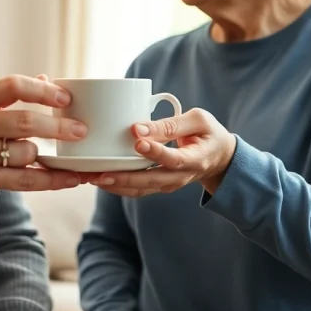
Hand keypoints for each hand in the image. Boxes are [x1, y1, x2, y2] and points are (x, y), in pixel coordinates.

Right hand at [0, 75, 86, 201]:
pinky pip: (25, 180)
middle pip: (25, 121)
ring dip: (45, 155)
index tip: (66, 98)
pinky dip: (52, 180)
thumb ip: (8, 94)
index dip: (44, 90)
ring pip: (26, 152)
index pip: (13, 86)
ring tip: (55, 156)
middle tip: (81, 130)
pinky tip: (70, 178)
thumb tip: (47, 79)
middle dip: (58, 126)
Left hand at [90, 108, 236, 196]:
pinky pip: (137, 190)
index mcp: (196, 158)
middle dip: (124, 178)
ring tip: (92, 177)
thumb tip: (138, 127)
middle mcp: (181, 176)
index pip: (174, 159)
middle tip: (100, 173)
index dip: (155, 152)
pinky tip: (99, 178)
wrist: (218, 157)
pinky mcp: (159, 185)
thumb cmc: (207, 133)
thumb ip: (170, 124)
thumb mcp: (198, 120)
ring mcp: (169, 184)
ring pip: (140, 190)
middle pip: (151, 181)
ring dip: (116, 185)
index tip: (138, 142)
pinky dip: (118, 186)